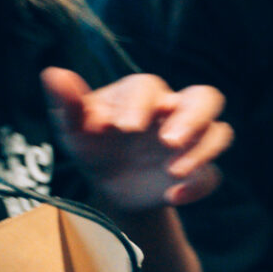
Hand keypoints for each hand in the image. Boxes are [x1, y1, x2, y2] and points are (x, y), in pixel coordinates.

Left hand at [41, 67, 231, 213]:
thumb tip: (53, 74)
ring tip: (173, 172)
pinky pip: (212, 175)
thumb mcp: (73, 127)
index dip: (140, 104)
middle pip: (205, 98)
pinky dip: (197, 187)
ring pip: (219, 132)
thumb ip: (67, 103)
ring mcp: (192, 142)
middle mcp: (174, 112)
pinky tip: (171, 197)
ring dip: (202, 151)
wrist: (109, 185)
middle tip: (169, 141)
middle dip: (191, 118)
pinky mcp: (200, 171)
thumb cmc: (92, 145)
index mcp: (142, 95)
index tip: (124, 129)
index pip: (150, 86)